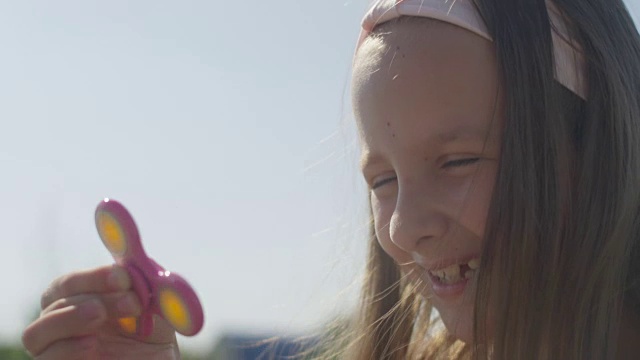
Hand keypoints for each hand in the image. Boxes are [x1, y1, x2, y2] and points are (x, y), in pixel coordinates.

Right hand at [22, 265, 179, 358]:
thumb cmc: (152, 339)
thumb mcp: (153, 310)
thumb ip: (142, 286)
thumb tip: (134, 265)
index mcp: (81, 302)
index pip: (69, 283)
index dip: (94, 276)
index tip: (123, 277)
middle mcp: (63, 325)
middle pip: (53, 302)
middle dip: (92, 294)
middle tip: (128, 300)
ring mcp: (58, 349)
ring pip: (37, 331)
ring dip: (70, 318)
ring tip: (100, 315)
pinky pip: (45, 359)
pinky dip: (66, 349)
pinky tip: (92, 345)